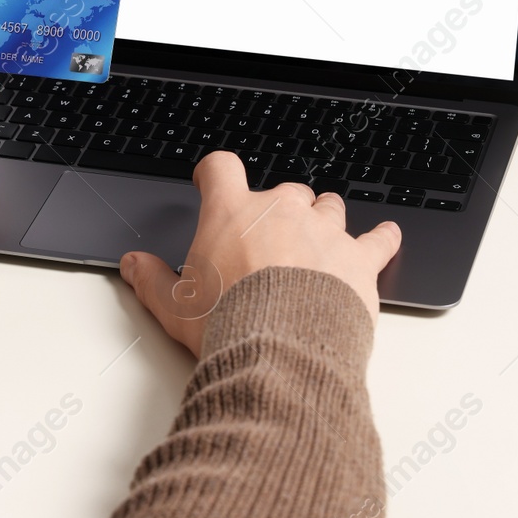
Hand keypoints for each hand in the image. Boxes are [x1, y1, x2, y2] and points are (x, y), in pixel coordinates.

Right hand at [119, 151, 399, 355]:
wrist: (283, 349)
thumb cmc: (229, 322)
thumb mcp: (173, 306)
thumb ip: (151, 280)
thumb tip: (133, 266)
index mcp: (232, 213)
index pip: (221, 168)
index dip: (215, 173)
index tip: (213, 181)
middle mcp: (282, 210)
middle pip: (285, 191)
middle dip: (280, 210)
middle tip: (271, 239)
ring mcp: (325, 231)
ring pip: (329, 207)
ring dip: (324, 220)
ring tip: (320, 242)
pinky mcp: (359, 259)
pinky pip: (378, 238)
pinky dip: (381, 239)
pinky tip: (384, 238)